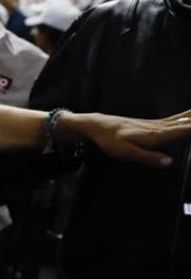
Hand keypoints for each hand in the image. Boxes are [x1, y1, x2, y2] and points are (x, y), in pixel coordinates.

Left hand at [63, 110, 190, 166]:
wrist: (98, 126)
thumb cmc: (110, 140)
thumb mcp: (126, 153)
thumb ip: (148, 157)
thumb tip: (170, 162)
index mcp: (155, 135)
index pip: (182, 130)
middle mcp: (158, 127)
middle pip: (184, 123)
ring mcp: (155, 124)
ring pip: (180, 120)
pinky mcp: (151, 124)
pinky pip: (174, 120)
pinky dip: (185, 117)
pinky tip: (189, 116)